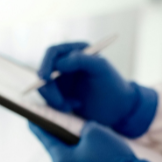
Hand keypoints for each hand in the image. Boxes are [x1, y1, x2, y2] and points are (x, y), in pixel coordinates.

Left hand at [29, 122, 161, 161]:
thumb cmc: (112, 155)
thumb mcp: (94, 131)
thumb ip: (80, 129)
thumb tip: (79, 134)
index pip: (47, 141)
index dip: (39, 129)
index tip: (30, 121)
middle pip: (59, 154)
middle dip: (65, 143)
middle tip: (69, 131)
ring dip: (76, 156)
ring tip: (88, 147)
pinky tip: (94, 161)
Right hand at [37, 42, 157, 137]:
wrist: (117, 110)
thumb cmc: (113, 87)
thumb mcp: (101, 69)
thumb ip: (82, 60)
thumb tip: (59, 63)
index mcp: (77, 51)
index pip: (53, 52)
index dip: (46, 64)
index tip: (46, 78)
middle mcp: (67, 64)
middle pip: (44, 71)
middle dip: (48, 88)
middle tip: (58, 102)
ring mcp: (62, 80)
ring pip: (44, 87)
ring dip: (54, 99)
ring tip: (72, 105)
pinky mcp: (59, 94)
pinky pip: (48, 98)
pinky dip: (58, 105)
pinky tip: (74, 106)